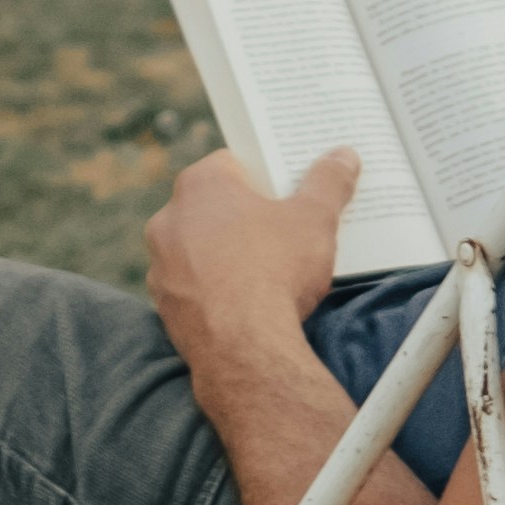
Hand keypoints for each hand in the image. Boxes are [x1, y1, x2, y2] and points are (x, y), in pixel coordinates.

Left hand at [146, 142, 359, 363]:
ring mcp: (161, 264)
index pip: (233, 163)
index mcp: (201, 184)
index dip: (264, 176)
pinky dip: (213, 290)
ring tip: (265, 271)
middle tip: (282, 231)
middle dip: (244, 216)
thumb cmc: (276, 272)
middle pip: (215, 206)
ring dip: (225, 254)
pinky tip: (244, 303)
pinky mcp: (163, 304)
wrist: (244, 348)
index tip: (286, 191)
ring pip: (199, 248)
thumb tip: (343, 156)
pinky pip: (192, 286)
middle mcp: (169, 218)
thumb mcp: (316, 219)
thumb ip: (329, 182)